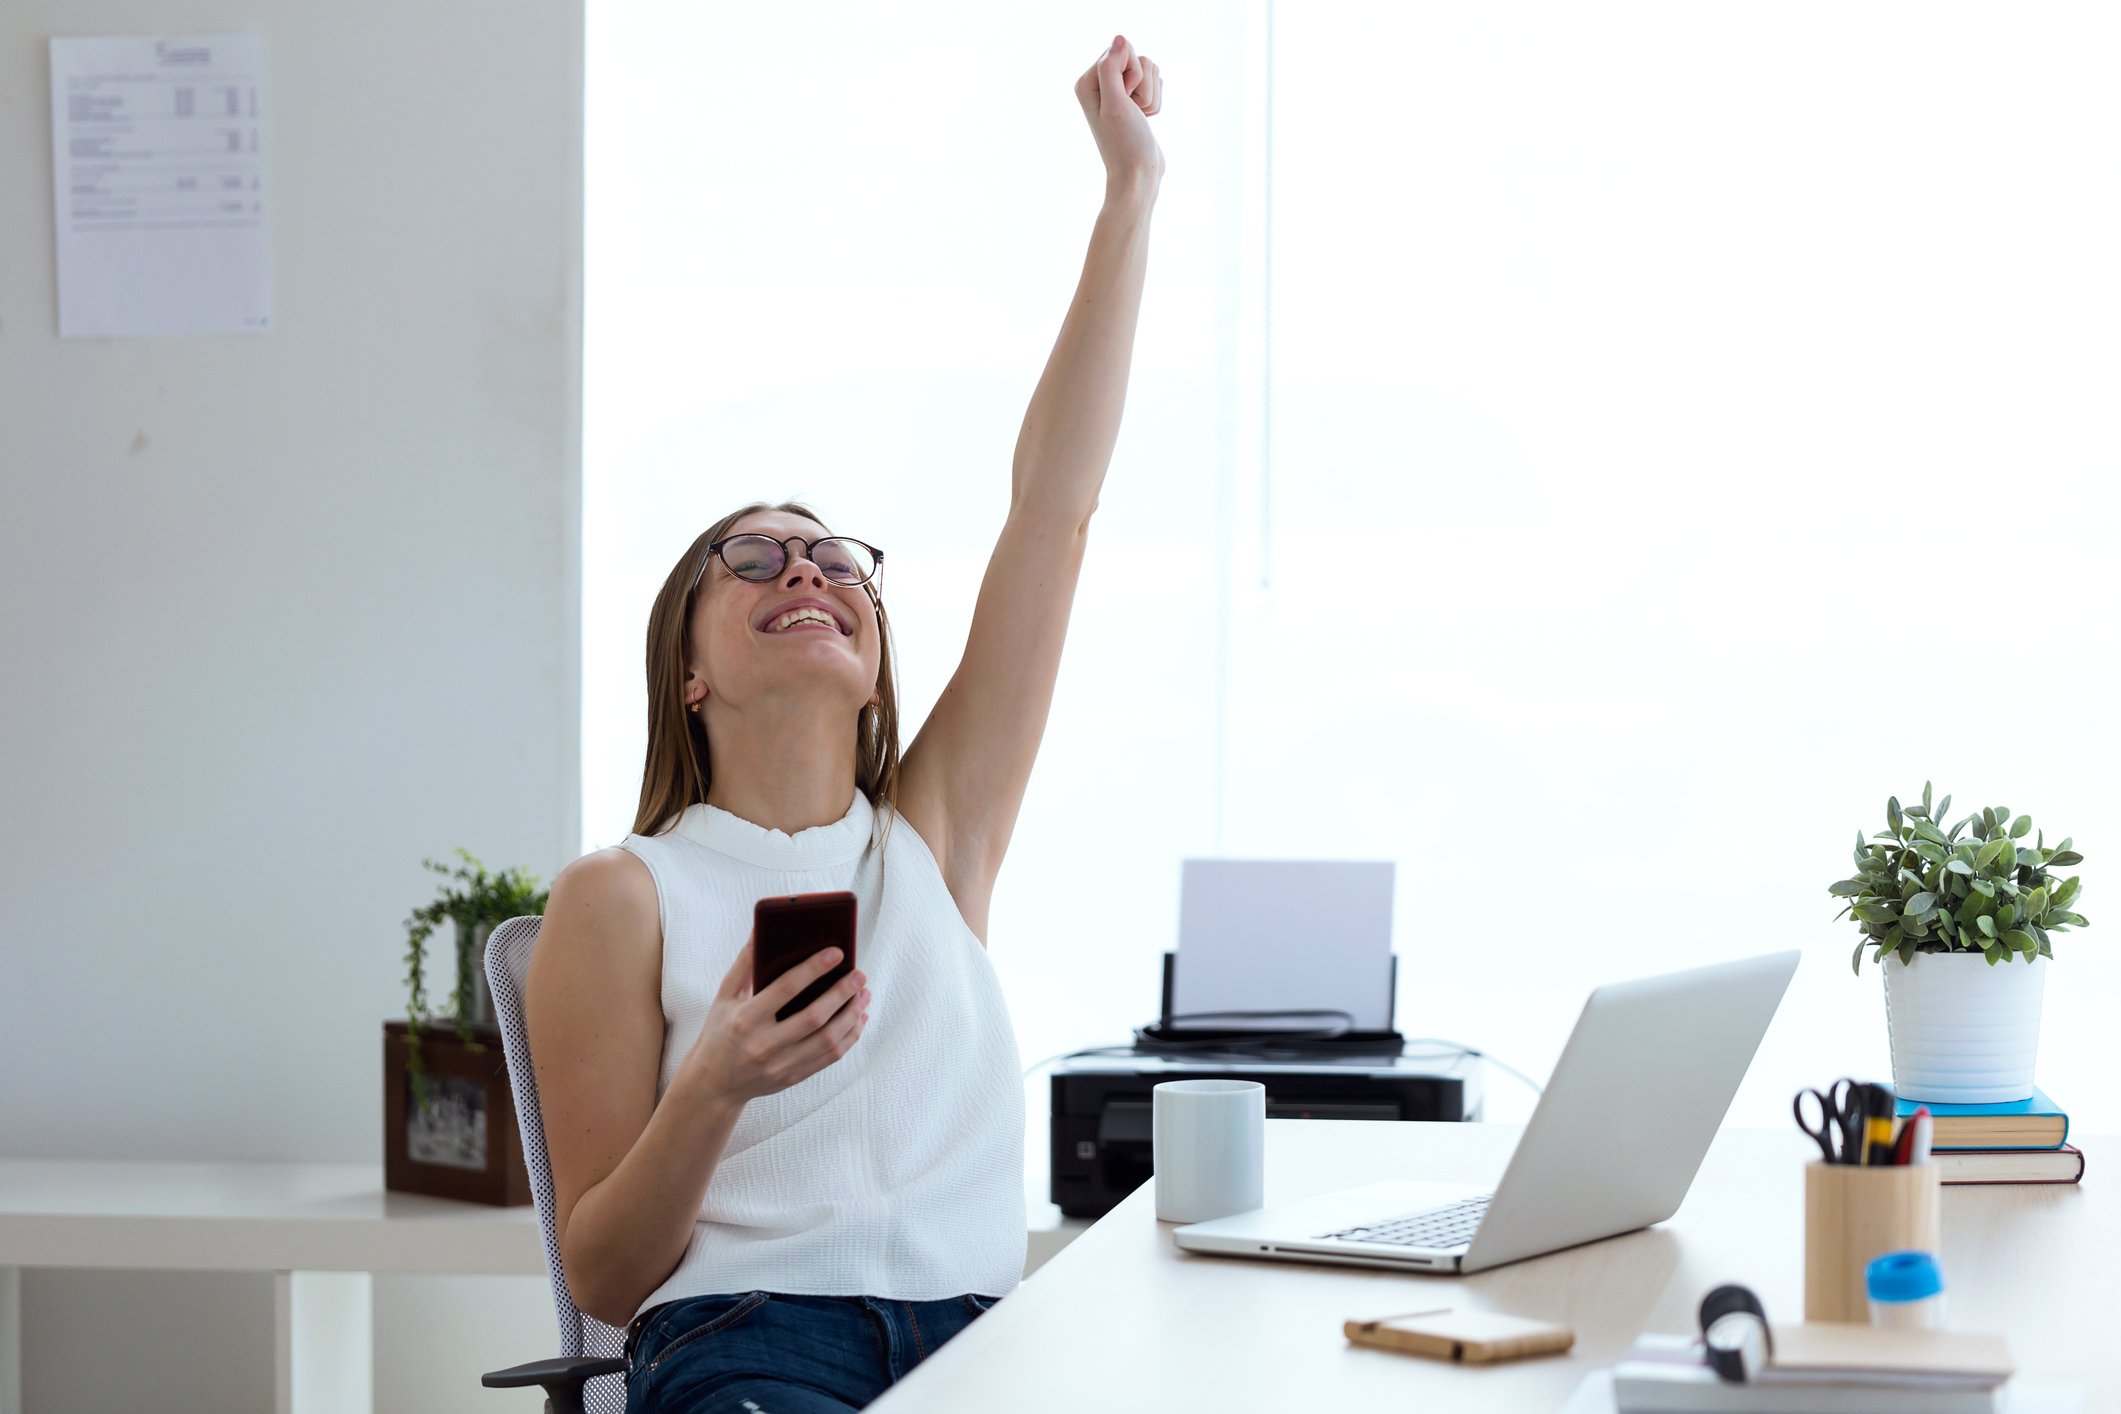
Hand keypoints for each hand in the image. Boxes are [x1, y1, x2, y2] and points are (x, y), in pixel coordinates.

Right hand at [680, 934, 870, 1104]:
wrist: (713, 1084)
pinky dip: (850, 1035)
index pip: (785, 989)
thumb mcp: (724, 997)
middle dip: (842, 993)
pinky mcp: (794, 1077)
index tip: (837, 952)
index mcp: (745, 1020)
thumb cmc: (719, 1033)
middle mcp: (764, 1045)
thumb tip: (761, 930)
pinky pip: (830, 1057)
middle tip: (859, 974)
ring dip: (852, 1014)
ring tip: (864, 993)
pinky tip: (859, 1017)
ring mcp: (781, 1065)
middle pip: (814, 1017)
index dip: (813, 969)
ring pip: (828, 1040)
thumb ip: (745, 964)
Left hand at [1074, 34, 1163, 197]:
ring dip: (1151, 97)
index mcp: (1087, 81)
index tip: (1126, 101)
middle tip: (1134, 111)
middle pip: (1138, 59)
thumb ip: (1112, 69)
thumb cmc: (1125, 144)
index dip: (1133, 75)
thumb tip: (1120, 38)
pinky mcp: (1134, 100)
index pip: (1122, 50)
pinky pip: (1155, 84)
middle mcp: (1100, 83)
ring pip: (1150, 71)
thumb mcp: (1116, 104)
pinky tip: (1145, 120)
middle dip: (1144, 87)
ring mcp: (1118, 92)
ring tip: (1140, 118)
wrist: (1138, 175)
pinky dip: (1155, 103)